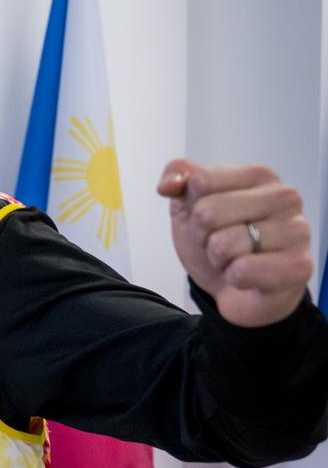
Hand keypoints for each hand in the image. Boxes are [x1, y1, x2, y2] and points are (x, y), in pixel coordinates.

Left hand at [157, 160, 314, 327]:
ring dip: (218, 260)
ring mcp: (296, 230)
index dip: (191, 208)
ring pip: (222, 244)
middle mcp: (284, 197)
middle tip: (221, 246)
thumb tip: (168, 184)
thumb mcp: (189, 207)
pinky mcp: (298, 266)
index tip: (208, 220)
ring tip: (236, 260)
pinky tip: (249, 277)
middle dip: (202, 237)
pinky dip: (235, 279)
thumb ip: (177, 178)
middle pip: (207, 212)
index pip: (200, 181)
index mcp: (259, 176)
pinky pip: (242, 271)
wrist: (241, 291)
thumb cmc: (222, 244)